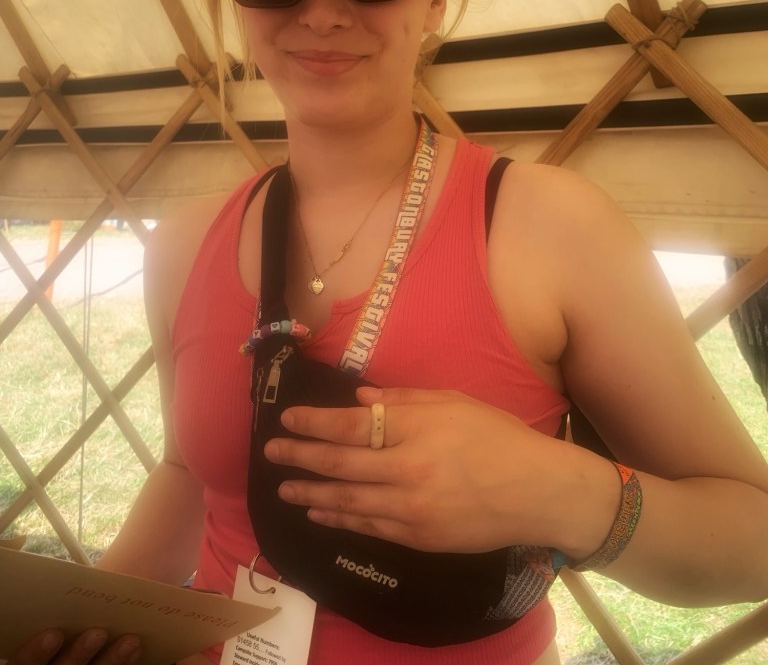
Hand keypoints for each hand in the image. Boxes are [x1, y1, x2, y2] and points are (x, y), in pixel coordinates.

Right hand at [8, 630, 140, 664]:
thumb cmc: (61, 634)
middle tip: (98, 633)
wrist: (73, 654)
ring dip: (112, 660)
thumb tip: (75, 589)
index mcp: (32, 663)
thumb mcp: (49, 625)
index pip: (23, 664)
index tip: (53, 633)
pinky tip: (137, 649)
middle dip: (80, 654)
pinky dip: (123, 664)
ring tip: (131, 640)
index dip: (36, 651)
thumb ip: (56, 618)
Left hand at [263, 385, 573, 553]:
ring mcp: (412, 509)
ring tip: (285, 488)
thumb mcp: (455, 403)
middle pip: (341, 463)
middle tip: (271, 452)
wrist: (538, 492)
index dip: (315, 421)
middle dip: (301, 456)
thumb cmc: (499, 438)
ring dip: (312, 492)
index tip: (288, 418)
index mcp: (418, 429)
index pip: (352, 425)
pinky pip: (370, 527)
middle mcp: (408, 469)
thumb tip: (360, 400)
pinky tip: (322, 512)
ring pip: (348, 500)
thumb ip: (405, 401)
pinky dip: (341, 519)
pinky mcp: (420, 538)